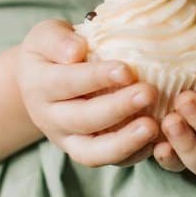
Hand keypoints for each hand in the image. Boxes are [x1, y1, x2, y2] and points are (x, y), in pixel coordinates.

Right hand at [18, 20, 159, 167]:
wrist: (42, 80)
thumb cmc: (53, 50)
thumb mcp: (46, 35)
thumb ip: (56, 40)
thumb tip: (75, 52)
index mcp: (39, 85)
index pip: (66, 83)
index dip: (95, 78)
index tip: (126, 70)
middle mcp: (49, 117)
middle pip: (82, 119)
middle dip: (117, 108)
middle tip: (149, 93)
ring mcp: (67, 139)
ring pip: (92, 152)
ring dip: (124, 142)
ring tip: (152, 127)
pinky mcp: (86, 152)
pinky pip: (109, 161)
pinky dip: (132, 154)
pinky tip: (156, 140)